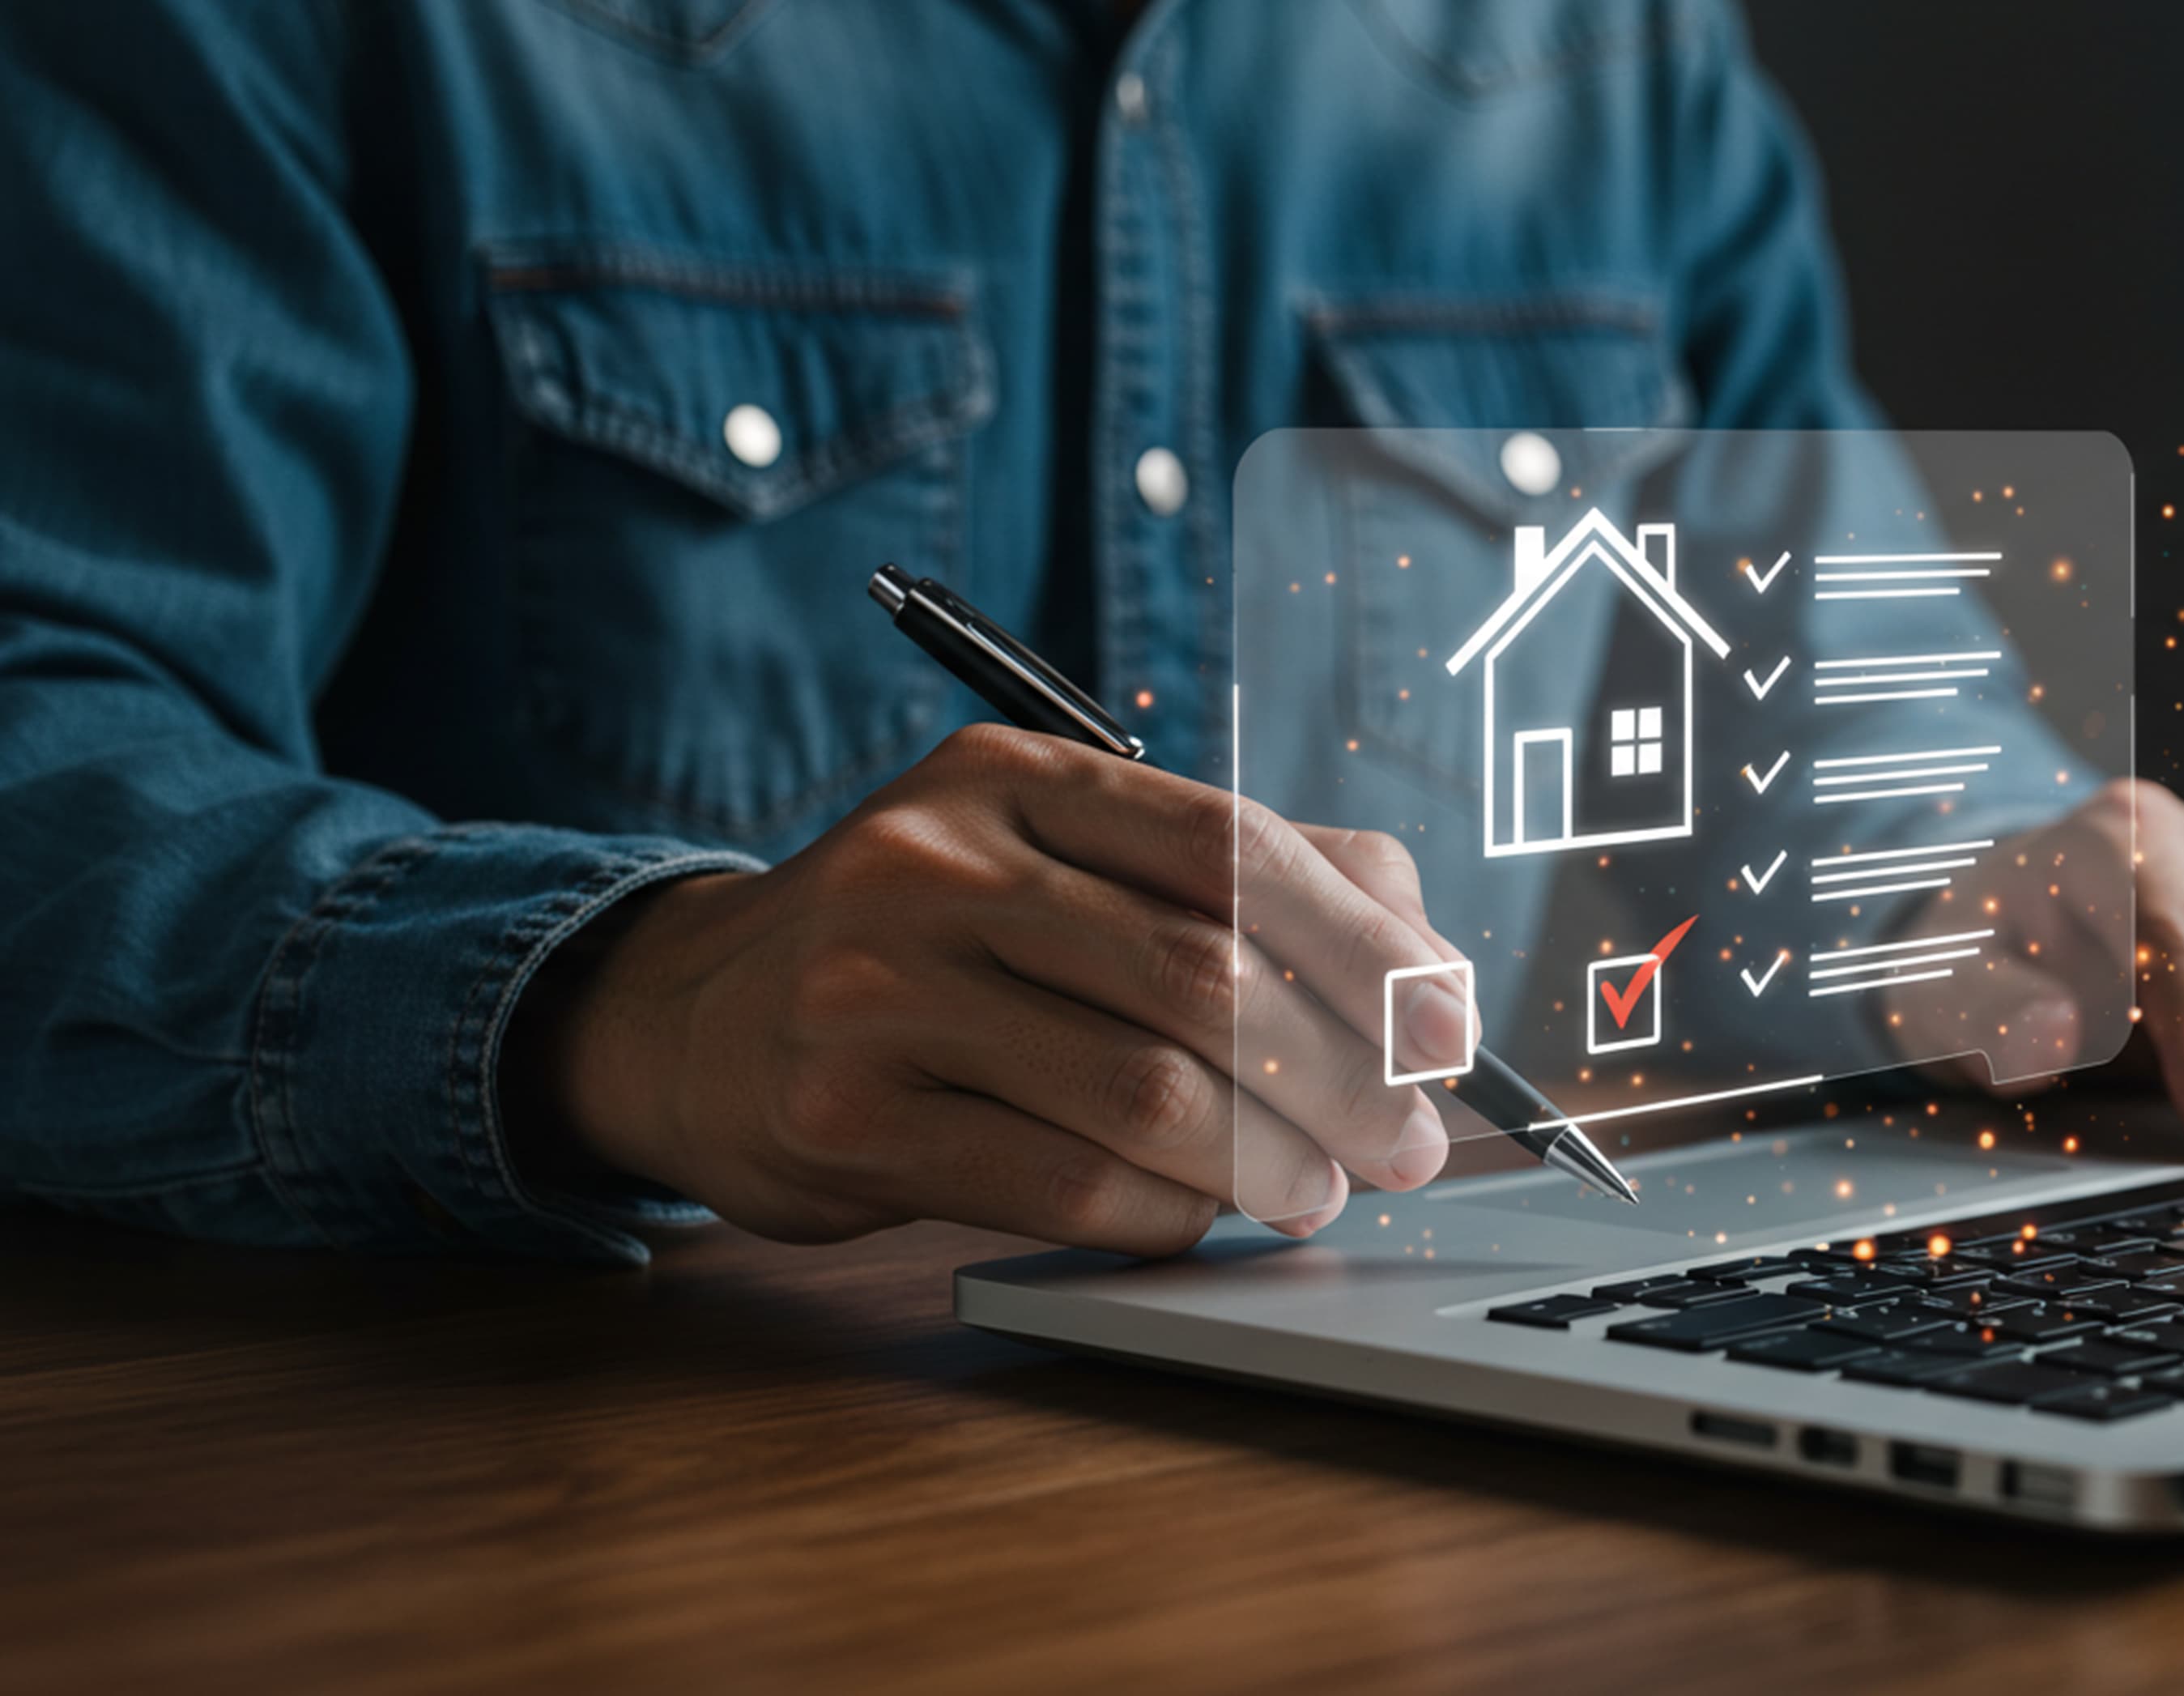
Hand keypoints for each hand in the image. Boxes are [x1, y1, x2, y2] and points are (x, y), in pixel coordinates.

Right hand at [506, 724, 1471, 1253]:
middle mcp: (938, 861)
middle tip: (1408, 1144)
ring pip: (1144, 1088)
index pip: (1234, 845)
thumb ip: (1250, 882)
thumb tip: (1431, 968)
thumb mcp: (1064, 862)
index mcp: (1017, 778)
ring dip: (1267, 1160)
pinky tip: (1194, 1217)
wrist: (701, 1016)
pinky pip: (1060, 1178)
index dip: (1366, 945)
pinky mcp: (844, 1114)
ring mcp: (877, 987)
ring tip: (1315, 1191)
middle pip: (1204, 975)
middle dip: (1341, 1076)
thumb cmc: (938, 944)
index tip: (1449, 1028)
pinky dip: (1161, 1212)